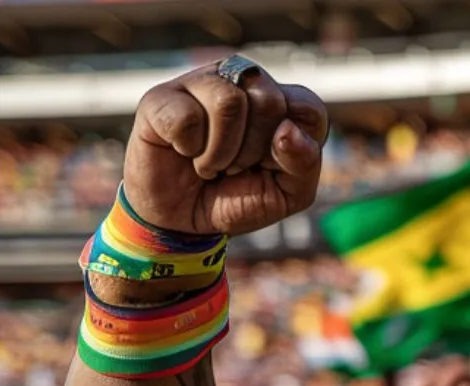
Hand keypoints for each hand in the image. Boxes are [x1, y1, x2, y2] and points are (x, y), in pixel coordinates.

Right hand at [125, 61, 329, 234]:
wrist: (183, 220)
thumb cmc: (239, 197)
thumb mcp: (288, 193)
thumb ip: (304, 163)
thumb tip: (286, 130)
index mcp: (281, 100)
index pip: (308, 109)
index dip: (294, 149)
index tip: (272, 165)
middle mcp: (242, 81)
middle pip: (268, 101)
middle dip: (254, 151)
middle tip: (235, 166)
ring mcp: (201, 83)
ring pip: (228, 102)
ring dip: (221, 153)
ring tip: (210, 162)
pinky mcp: (161, 97)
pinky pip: (187, 117)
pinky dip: (189, 149)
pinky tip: (184, 151)